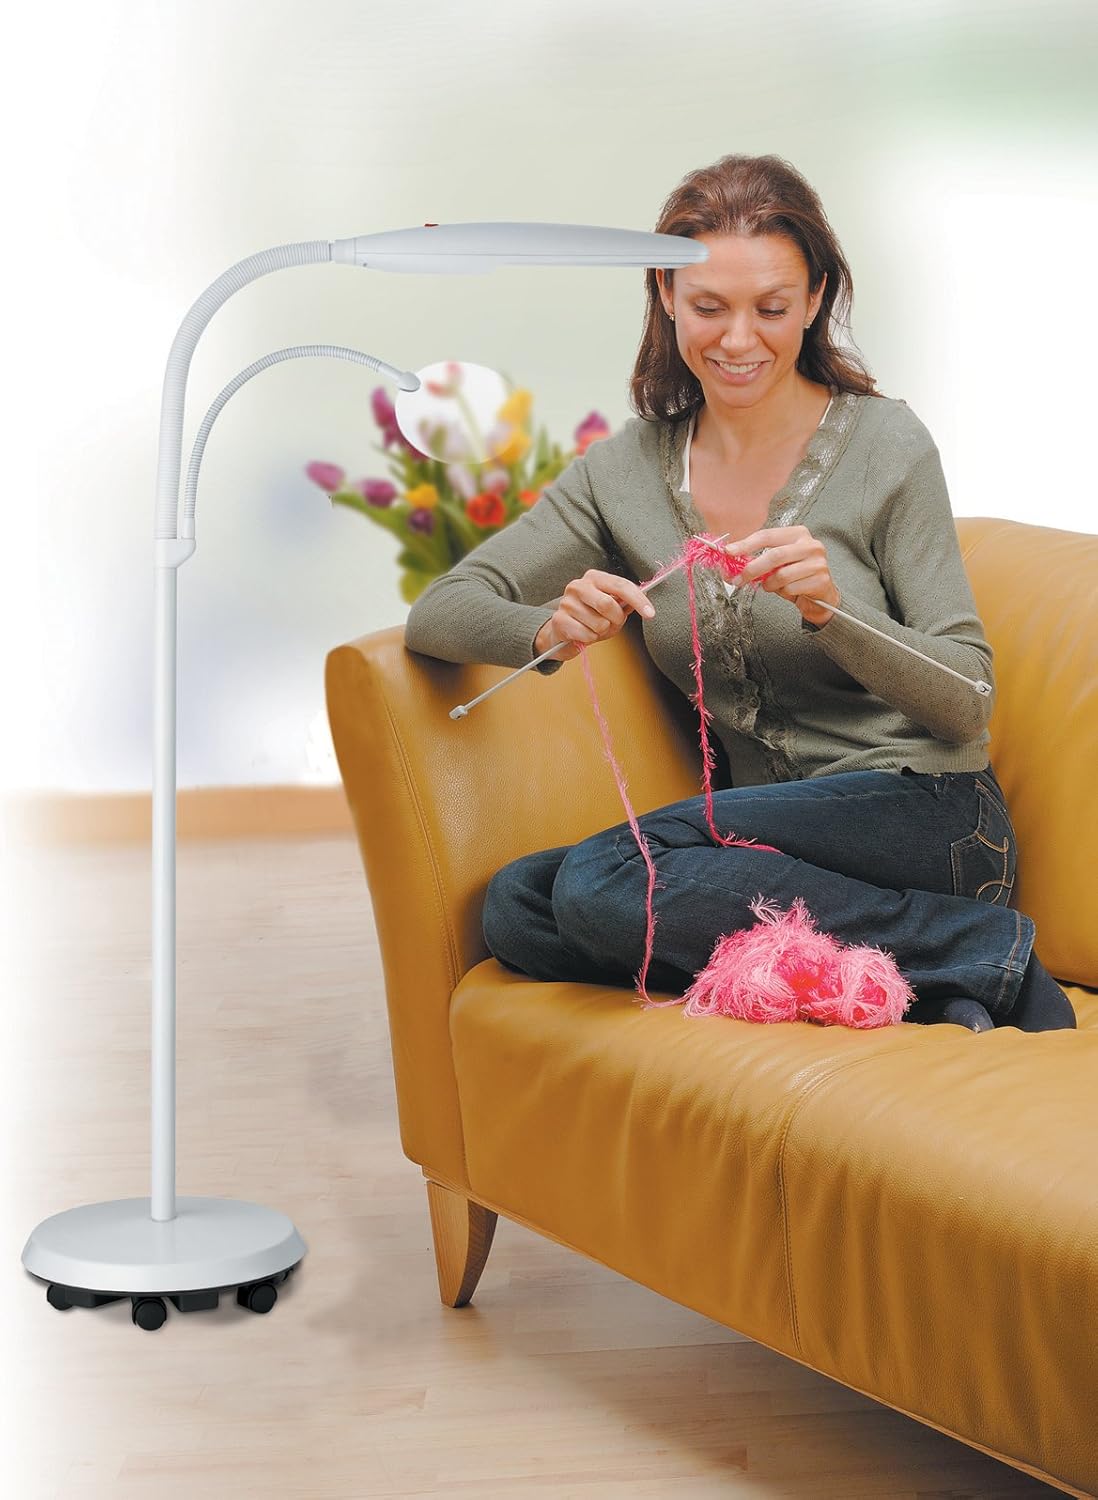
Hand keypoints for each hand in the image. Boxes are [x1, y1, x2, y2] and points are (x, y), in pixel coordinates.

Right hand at [535, 570, 655, 660]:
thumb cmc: (590, 618)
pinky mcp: (559, 620)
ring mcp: (566, 602)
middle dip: (616, 620)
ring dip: (602, 631)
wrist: (562, 631)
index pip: (621, 585)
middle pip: (608, 604)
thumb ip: (624, 604)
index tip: (651, 614)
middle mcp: (578, 586)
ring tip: (594, 629)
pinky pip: (587, 635)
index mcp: (594, 577)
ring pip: (599, 623)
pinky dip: (590, 639)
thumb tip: (643, 605)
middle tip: (613, 624)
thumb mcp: (610, 609)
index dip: (638, 600)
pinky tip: (583, 635)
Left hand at [724, 525, 840, 626]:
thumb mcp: (778, 562)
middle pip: (774, 555)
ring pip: (781, 575)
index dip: (746, 544)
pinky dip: (783, 592)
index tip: (729, 552)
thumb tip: (732, 559)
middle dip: (752, 569)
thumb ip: (760, 558)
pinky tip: (788, 590)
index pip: (767, 535)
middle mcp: (810, 545)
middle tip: (738, 579)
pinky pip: (791, 588)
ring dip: (769, 584)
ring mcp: (817, 562)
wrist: (820, 594)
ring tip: (771, 586)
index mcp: (798, 534)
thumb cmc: (796, 575)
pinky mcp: (820, 580)